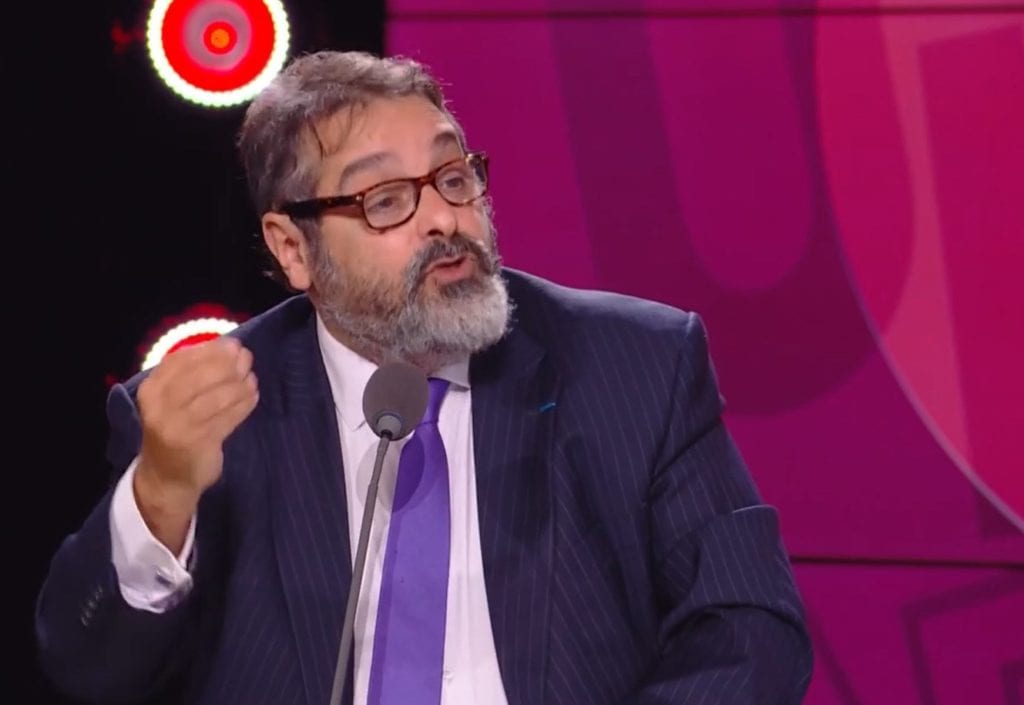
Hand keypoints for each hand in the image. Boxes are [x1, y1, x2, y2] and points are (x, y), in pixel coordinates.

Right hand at [133, 336, 257, 551]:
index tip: (230, 344)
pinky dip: (243, 404)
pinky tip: (253, 396)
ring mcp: (178, 427)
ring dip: (239, 384)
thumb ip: (190, 375)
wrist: (166, 477)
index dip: (209, 350)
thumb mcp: (170, 400)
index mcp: (151, 391)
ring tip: (251, 378)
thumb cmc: (174, 429)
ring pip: (217, 397)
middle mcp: (160, 407)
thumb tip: (225, 347)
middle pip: (200, 377)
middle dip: (227, 364)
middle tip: (246, 357)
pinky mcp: (198, 443)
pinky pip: (228, 418)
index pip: (180, 361)